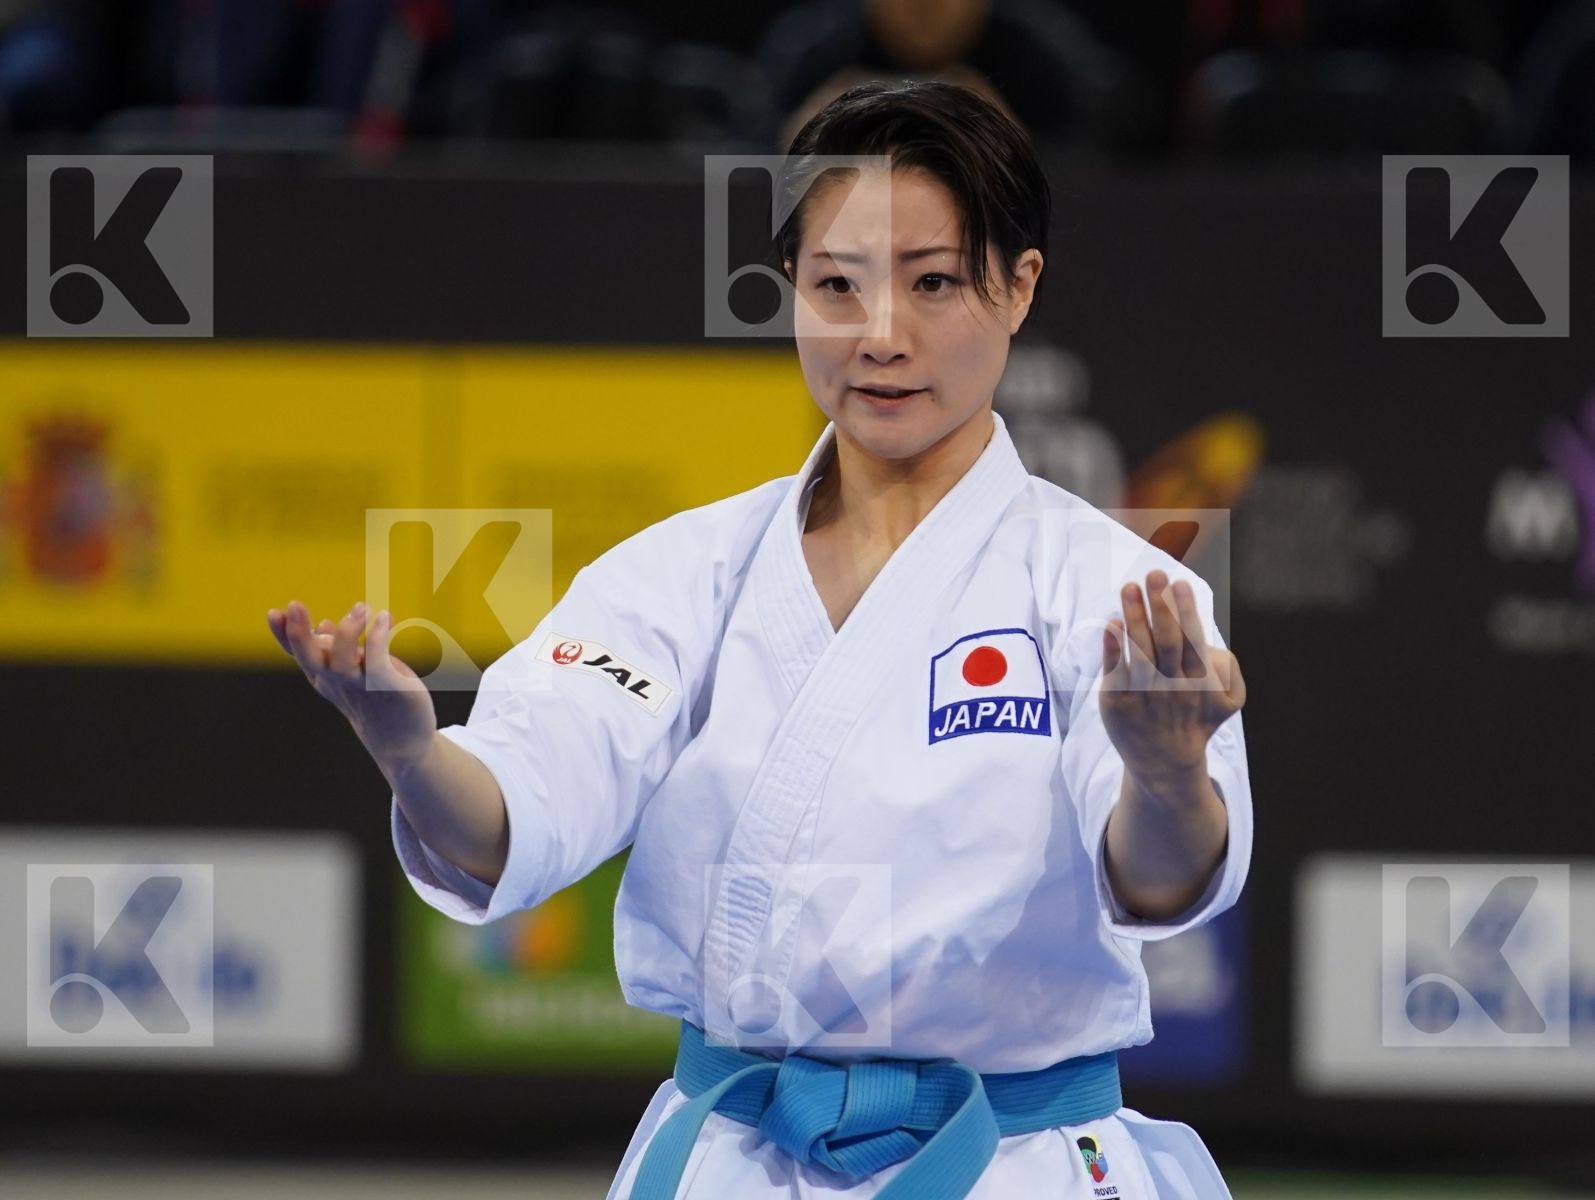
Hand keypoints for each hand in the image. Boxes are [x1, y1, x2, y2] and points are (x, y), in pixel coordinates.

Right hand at [266, 600, 437, 773]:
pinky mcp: (387, 687)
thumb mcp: (352, 673)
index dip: (284, 634)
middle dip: (298, 633)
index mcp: (325, 677)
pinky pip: (378, 662)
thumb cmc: (376, 702)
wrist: (403, 741)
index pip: (298, 654)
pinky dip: (378, 638)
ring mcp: (362, 686)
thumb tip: (324, 625)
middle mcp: (338, 682)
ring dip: (347, 632)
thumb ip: (337, 651)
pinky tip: (385, 617)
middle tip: (295, 604)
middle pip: (310, 659)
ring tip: (362, 607)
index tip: (274, 612)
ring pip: (341, 662)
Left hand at [1098, 569, 1246, 782]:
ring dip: (1134, 617)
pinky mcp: (1117, 703)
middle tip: (1153, 574)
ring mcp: (1143, 696)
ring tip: (1128, 588)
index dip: (1187, 611)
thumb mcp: (1229, 699)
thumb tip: (1212, 644)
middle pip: (1166, 641)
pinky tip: (1111, 623)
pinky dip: (1112, 649)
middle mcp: (1171, 687)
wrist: (1165, 763)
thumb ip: (1228, 668)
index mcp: (1200, 682)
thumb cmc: (1195, 716)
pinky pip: (1114, 672)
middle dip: (1160, 606)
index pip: (1193, 640)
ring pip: (1139, 652)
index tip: (1179, 582)